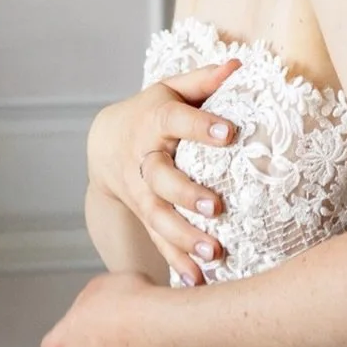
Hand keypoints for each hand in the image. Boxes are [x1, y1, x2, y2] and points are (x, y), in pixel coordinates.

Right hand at [88, 61, 239, 284]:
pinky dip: (176, 262)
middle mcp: (144, 161)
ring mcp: (141, 193)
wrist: (107, 144)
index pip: (177, 122)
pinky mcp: (145, 216)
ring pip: (158, 217)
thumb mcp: (172, 89)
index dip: (200, 127)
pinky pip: (158, 241)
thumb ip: (204, 80)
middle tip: (217, 206)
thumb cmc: (153, 111)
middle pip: (161, 179)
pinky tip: (198, 281)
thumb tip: (239, 65)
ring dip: (183, 237)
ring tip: (213, 253)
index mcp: (155, 123)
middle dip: (187, 194)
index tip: (228, 132)